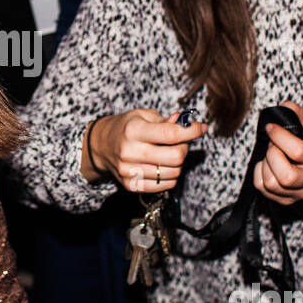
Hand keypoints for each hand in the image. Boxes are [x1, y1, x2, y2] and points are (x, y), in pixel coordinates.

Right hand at [82, 109, 204, 192]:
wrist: (102, 146)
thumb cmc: (126, 127)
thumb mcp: (144, 116)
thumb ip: (166, 121)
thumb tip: (187, 125)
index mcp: (133, 130)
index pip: (171, 134)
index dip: (191, 131)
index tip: (200, 128)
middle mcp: (130, 152)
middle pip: (175, 157)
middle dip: (185, 148)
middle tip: (181, 142)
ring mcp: (129, 171)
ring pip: (173, 173)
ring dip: (178, 164)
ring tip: (169, 154)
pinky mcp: (131, 185)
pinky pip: (164, 186)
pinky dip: (170, 177)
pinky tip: (163, 166)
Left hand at [253, 101, 302, 205]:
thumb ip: (298, 113)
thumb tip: (284, 106)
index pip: (298, 152)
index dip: (280, 137)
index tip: (271, 128)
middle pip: (286, 176)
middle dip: (272, 156)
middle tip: (273, 146)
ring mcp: (299, 193)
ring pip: (270, 184)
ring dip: (264, 165)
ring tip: (271, 155)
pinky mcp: (286, 200)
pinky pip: (262, 189)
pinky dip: (259, 174)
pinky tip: (268, 166)